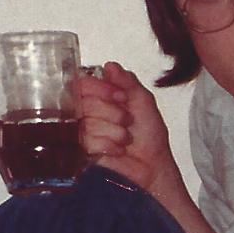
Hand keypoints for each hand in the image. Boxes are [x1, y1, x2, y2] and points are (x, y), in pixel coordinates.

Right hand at [80, 62, 181, 201]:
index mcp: (99, 97)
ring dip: (114, 131)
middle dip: (112, 112)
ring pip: (87, 122)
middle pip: (84, 101)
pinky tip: (117, 150)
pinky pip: (88, 140)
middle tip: (127, 122)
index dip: (102, 89)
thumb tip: (110, 66)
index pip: (83, 82)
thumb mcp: (143, 102)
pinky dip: (108, 145)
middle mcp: (86, 112)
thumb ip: (127, 81)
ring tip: (125, 139)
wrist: (153, 166)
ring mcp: (81, 132)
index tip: (121, 98)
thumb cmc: (149, 137)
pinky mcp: (81, 152)